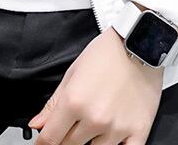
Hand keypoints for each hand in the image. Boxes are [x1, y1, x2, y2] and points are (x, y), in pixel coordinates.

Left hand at [27, 25, 162, 144]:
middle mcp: (94, 119)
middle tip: (71, 127)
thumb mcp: (73, 72)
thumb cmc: (107, 53)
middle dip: (65, 139)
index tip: (43, 143)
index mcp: (74, 102)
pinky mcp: (138, 131)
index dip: (43, 143)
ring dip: (89, 142)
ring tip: (93, 124)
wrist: (140, 43)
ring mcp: (117, 128)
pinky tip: (111, 140)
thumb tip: (37, 125)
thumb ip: (53, 103)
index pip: (50, 138)